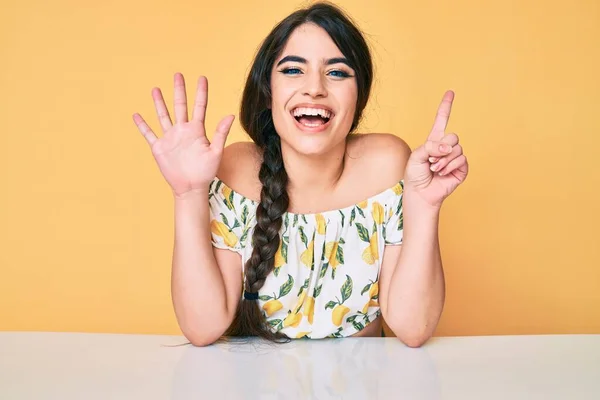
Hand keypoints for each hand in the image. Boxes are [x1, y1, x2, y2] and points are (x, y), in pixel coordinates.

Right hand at [132, 73, 234, 196]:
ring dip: (159, 103)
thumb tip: (230, 115)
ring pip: (163, 116)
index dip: (201, 92)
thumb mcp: (216, 152)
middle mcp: (183, 130)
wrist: (191, 187)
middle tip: (177, 75)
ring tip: (155, 89)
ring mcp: (170, 138)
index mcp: (197, 130)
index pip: (199, 106)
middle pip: (180, 106)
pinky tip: (137, 115)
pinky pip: (149, 134)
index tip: (202, 78)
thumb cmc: (206, 172)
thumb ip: (221, 133)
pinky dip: (142, 125)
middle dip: (179, 90)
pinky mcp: (159, 147)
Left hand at [404, 90, 468, 207]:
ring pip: (457, 149)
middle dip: (441, 149)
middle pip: (453, 136)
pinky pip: (461, 160)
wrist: (420, 193)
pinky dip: (450, 166)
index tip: (450, 92)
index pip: (441, 120)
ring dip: (443, 160)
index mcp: (434, 140)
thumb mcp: (417, 156)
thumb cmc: (415, 175)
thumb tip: (449, 147)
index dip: (446, 106)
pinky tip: (442, 173)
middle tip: (432, 160)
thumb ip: (430, 146)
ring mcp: (455, 157)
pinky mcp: (461, 168)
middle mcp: (446, 147)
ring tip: (435, 169)